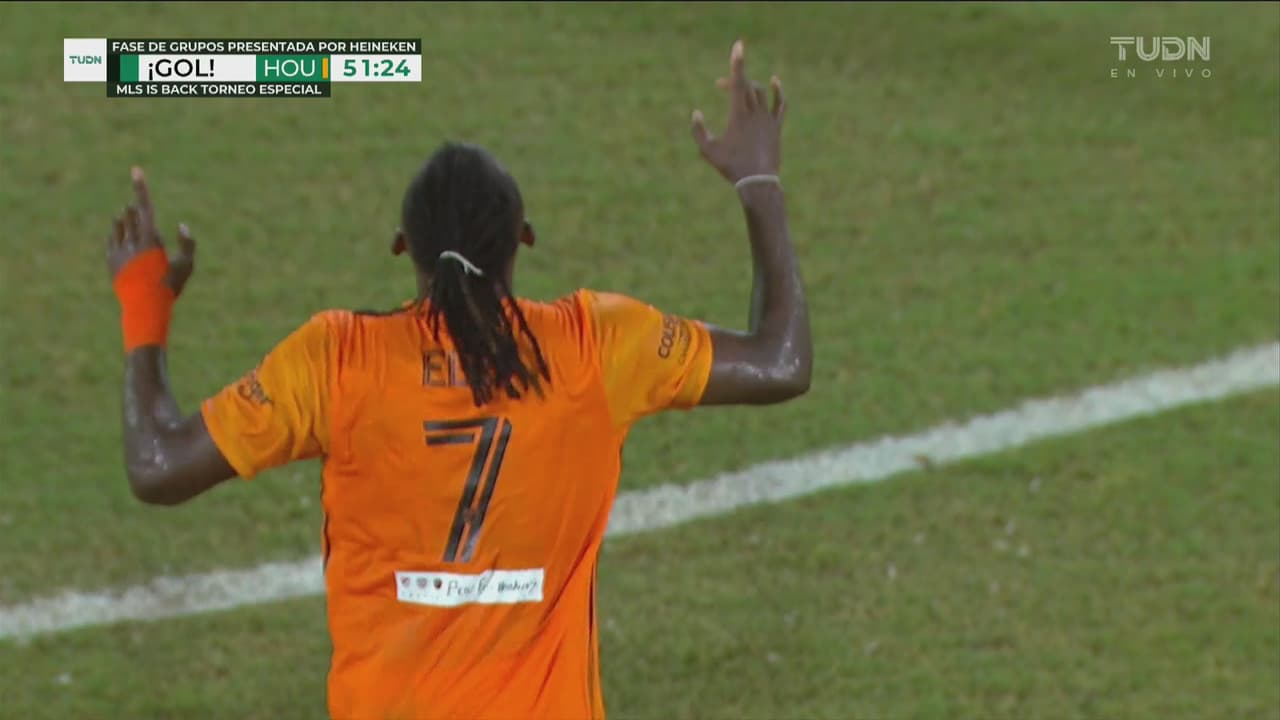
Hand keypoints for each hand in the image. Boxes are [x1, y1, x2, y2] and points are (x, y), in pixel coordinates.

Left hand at [106, 166, 195, 295]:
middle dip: (138, 213)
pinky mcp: (110, 260)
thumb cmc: (170, 286)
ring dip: (127, 222)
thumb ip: (188, 244)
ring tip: (136, 232)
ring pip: (119, 225)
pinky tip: (123, 240)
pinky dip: (119, 236)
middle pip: (131, 214)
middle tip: (146, 225)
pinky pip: (111, 240)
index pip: (145, 206)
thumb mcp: (186, 266)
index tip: (136, 170)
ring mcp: (118, 250)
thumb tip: (182, 226)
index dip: (141, 187)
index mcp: (150, 239)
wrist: (145, 308)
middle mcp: (131, 241)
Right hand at [691, 40, 785, 183]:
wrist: (757, 181)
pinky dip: (777, 91)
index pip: (738, 81)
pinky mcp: (776, 126)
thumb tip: (695, 113)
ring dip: (748, 87)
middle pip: (746, 85)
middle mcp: (755, 111)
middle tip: (720, 85)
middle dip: (733, 80)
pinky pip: (779, 103)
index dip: (738, 62)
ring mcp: (767, 118)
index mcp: (738, 114)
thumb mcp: (707, 150)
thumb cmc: (730, 166)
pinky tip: (774, 81)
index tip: (738, 46)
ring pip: (760, 92)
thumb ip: (698, 131)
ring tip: (738, 89)